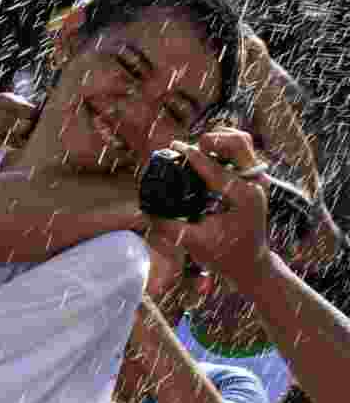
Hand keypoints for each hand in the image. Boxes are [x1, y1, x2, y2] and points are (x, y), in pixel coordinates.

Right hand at [146, 129, 270, 285]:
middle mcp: (254, 184)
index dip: (191, 155)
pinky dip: (223, 147)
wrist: (249, 262)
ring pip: (241, 142)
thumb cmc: (226, 254)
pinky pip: (240, 151)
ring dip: (219, 140)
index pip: (215, 167)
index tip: (174, 146)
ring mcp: (256, 179)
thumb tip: (145, 212)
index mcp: (243, 197)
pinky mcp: (252, 179)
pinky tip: (207, 156)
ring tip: (200, 149)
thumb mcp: (195, 243)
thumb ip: (169, 227)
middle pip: (238, 143)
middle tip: (193, 148)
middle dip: (214, 140)